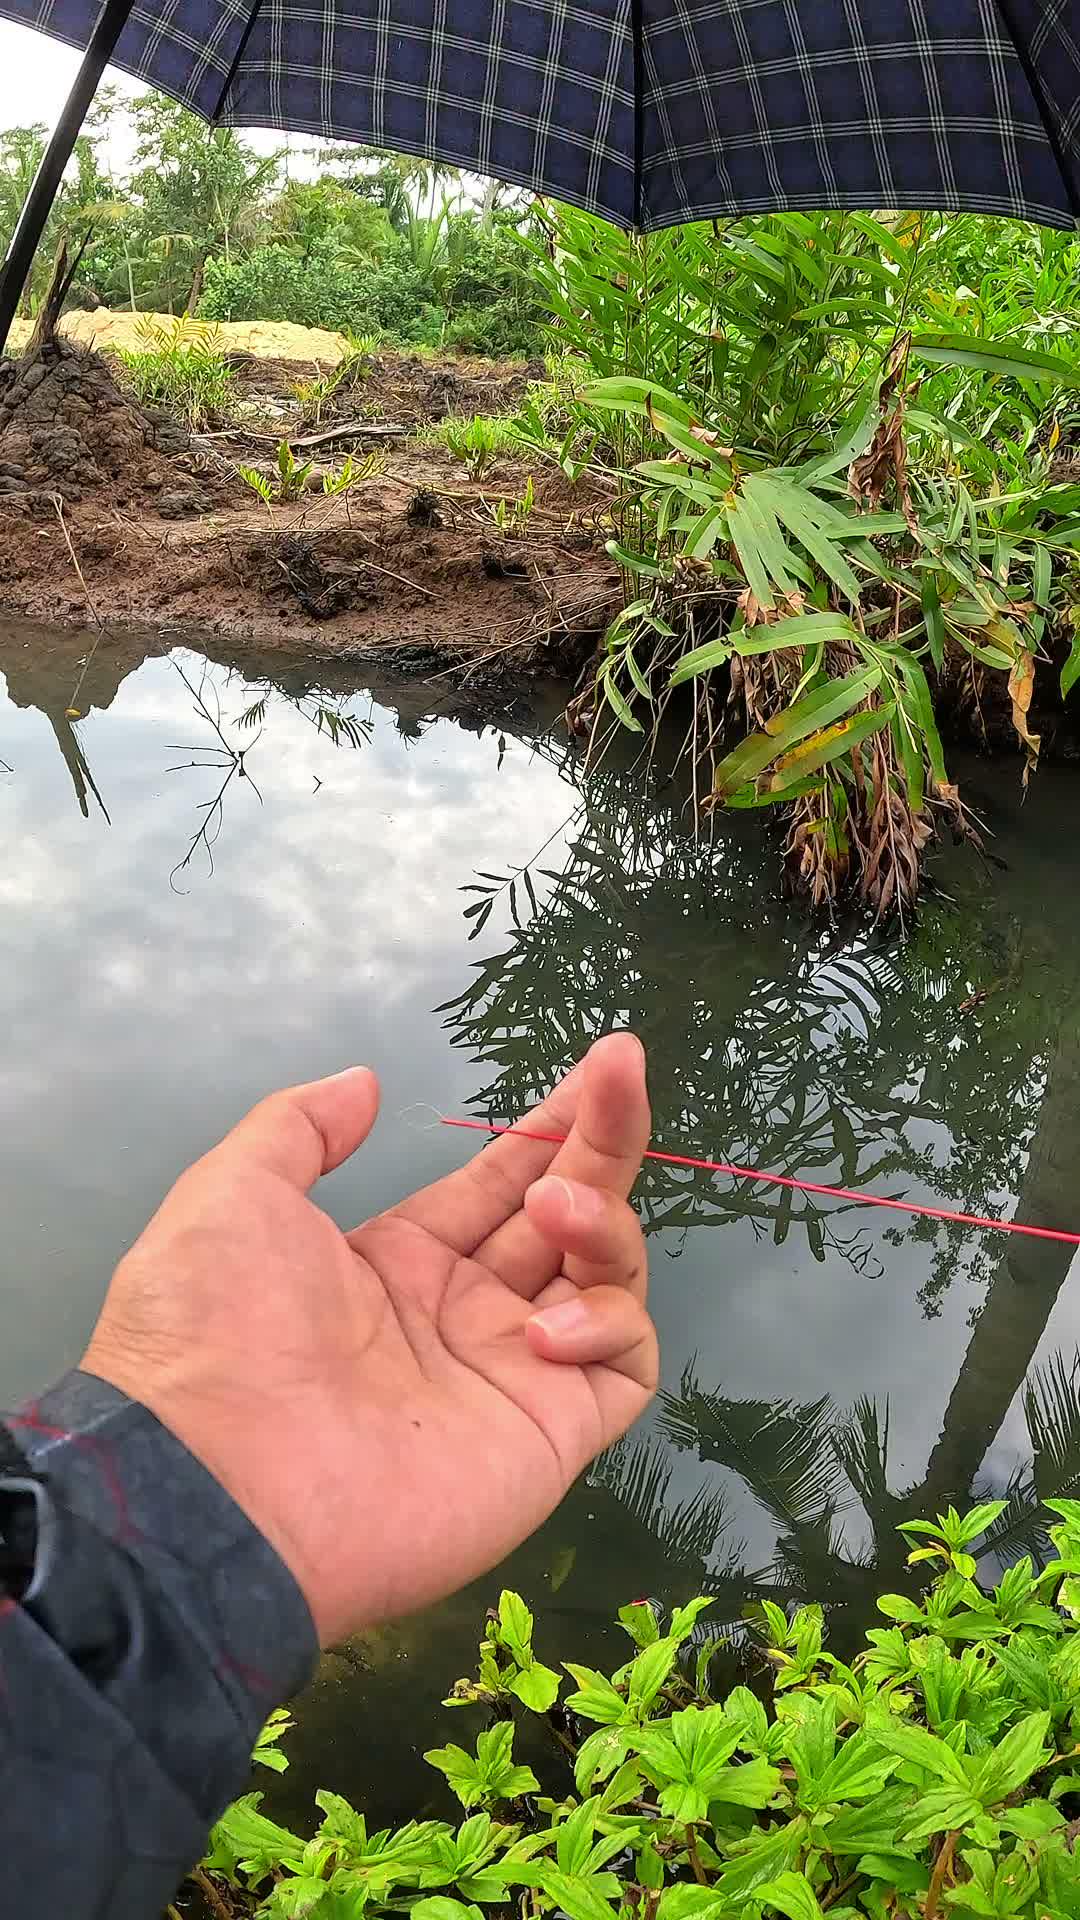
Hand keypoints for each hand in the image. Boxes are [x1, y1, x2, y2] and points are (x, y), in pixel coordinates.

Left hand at [82, 1033, 655, 1643]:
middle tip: (624, 1067)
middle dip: (602, 1139)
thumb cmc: (215, 1331)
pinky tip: (545, 1322)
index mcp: (399, 1262)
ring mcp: (513, 1374)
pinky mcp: (549, 1433)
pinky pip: (623, 1363)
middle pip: (567, 1212)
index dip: (552, 1124)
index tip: (601, 1063)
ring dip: (602, 1221)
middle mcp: (465, 1313)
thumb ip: (302, 1126)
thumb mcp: (234, 1193)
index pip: (502, 1181)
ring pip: (607, 1276)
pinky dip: (607, 1321)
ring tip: (557, 1205)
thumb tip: (361, 1082)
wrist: (216, 1486)